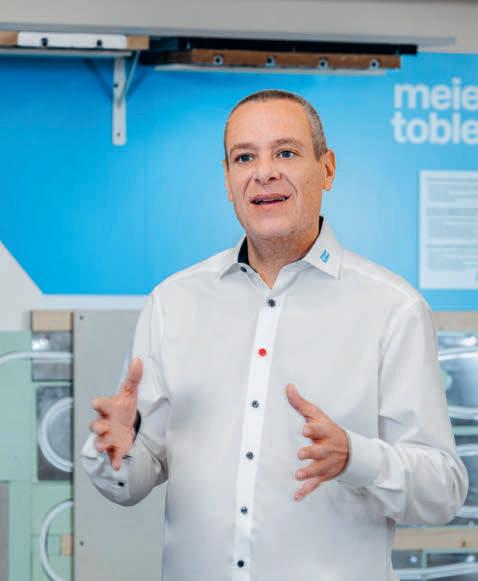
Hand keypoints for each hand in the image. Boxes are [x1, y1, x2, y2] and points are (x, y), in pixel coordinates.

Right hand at [89, 357, 142, 470]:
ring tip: (102, 447)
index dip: (99, 403)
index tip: (97, 402)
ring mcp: (108, 437)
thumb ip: (133, 378)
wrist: (126, 424)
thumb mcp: (130, 392)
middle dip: (97, 426)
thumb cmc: (124, 408)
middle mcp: (105, 423)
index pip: (100, 404)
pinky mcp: (115, 449)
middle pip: (96, 425)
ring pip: (101, 442)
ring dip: (101, 444)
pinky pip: (113, 457)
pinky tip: (117, 466)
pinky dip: (114, 461)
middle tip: (100, 427)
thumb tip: (138, 360)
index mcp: (108, 408)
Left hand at [286, 383, 348, 500]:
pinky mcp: (324, 475)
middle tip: (301, 454)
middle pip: (319, 451)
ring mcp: (326, 463)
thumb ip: (300, 403)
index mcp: (325, 432)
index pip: (319, 430)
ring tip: (298, 475)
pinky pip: (315, 484)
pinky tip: (296, 496)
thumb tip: (288, 386)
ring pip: (318, 469)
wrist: (349, 449)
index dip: (313, 429)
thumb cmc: (327, 429)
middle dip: (311, 453)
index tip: (305, 429)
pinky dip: (306, 491)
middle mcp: (327, 448)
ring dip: (308, 473)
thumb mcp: (316, 415)